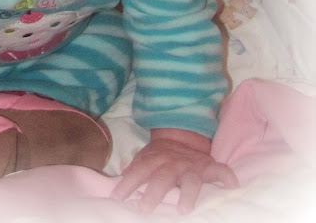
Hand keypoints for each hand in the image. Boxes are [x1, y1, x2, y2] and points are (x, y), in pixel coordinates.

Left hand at [111, 129, 238, 213]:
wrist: (183, 137)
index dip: (128, 183)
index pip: (139, 171)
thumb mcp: (145, 158)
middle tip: (144, 208)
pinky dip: (227, 177)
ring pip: (190, 180)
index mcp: (154, 159)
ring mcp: (192, 166)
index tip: (117, 197)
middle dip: (153, 192)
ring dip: (187, 194)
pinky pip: (221, 171)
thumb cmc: (161, 156)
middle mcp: (173, 163)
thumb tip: (116, 183)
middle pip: (162, 177)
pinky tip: (232, 187)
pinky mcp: (210, 168)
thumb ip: (133, 170)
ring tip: (183, 209)